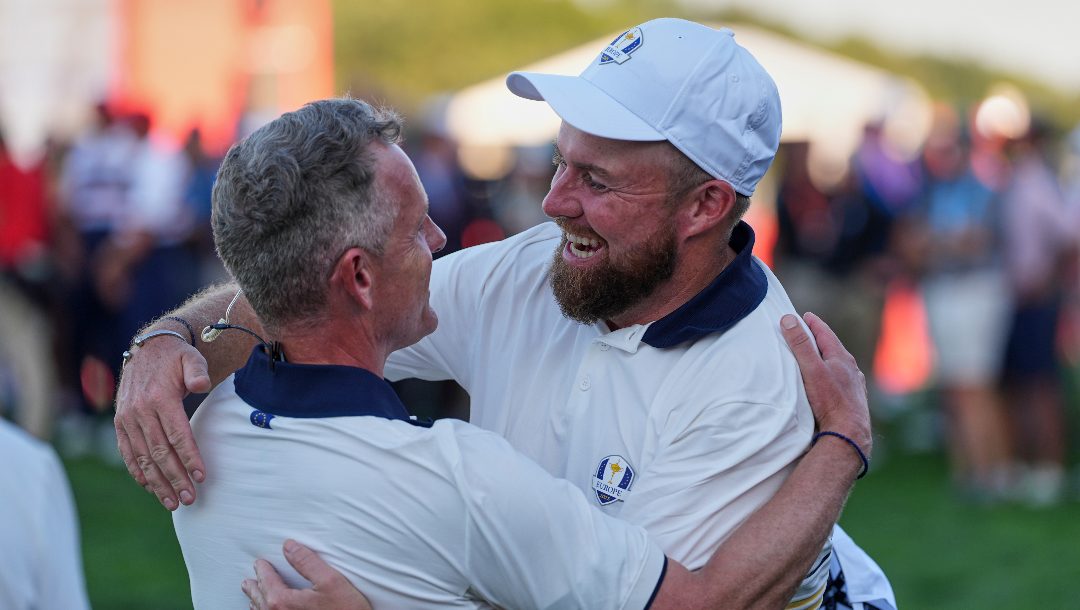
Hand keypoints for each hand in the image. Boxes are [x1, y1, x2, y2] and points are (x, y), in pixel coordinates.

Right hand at [114, 336, 210, 509]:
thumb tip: (201, 385)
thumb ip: (197, 371)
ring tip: (172, 502)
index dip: (189, 457)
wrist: (147, 349)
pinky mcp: (120, 424)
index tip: (201, 477)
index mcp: (159, 398)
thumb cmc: (176, 358)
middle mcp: (140, 411)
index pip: (177, 435)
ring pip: (142, 458)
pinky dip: (138, 472)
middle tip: (189, 498)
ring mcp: (127, 419)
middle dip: (175, 478)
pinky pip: (127, 452)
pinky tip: (150, 488)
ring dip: (157, 482)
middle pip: (159, 452)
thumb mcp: (191, 358)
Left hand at [242, 540, 371, 609]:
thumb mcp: (330, 580)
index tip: (259, 563)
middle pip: (260, 600)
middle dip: (254, 588)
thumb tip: (289, 547)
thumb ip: (307, 562)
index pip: (267, 581)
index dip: (263, 570)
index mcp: (283, 602)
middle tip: (248, 581)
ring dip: (256, 603)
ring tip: (253, 597)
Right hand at [780, 312, 871, 454]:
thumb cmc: (829, 401)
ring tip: (816, 357)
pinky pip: (842, 381)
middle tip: (806, 333)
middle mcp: (851, 369)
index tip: (804, 316)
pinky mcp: (853, 400)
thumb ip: (800, 344)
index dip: (813, 323)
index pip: (825, 333)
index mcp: (841, 358)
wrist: (849, 434)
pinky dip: (832, 375)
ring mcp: (854, 385)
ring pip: (839, 366)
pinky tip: (829, 383)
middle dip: (819, 340)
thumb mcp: (811, 369)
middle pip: (833, 348)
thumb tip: (789, 319)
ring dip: (827, 359)